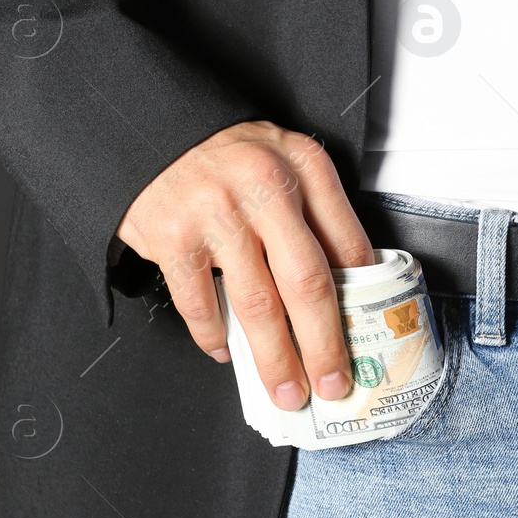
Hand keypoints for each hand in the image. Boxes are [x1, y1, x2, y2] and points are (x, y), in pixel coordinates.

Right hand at [116, 120, 373, 409]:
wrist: (150, 127)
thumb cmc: (228, 154)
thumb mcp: (286, 161)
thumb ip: (317, 213)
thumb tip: (347, 287)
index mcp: (305, 168)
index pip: (348, 245)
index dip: (362, 301)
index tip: (367, 340)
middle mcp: (264, 187)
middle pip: (308, 284)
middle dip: (324, 346)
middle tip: (334, 385)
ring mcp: (216, 214)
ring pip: (257, 305)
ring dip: (275, 359)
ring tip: (287, 390)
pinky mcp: (173, 237)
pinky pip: (200, 304)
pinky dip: (215, 336)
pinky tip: (228, 352)